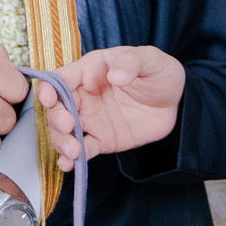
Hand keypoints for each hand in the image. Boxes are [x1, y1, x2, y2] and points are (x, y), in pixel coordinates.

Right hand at [36, 45, 183, 172]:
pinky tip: (69, 164)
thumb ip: (132, 62)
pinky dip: (72, 159)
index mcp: (90, 71)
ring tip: (73, 150)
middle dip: (56, 117)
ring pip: (64, 131)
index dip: (50, 88)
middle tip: (68, 124)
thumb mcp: (151, 60)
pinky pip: (82, 149)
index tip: (49, 99)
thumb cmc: (159, 73)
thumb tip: (115, 75)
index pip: (61, 78)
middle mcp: (84, 95)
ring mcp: (91, 119)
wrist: (176, 102)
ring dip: (61, 141)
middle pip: (57, 107)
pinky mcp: (101, 139)